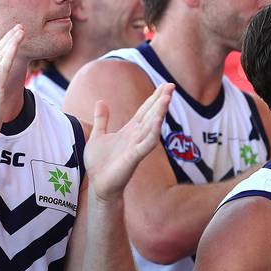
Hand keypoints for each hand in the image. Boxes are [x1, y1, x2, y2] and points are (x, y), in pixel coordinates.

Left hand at [83, 82, 173, 200]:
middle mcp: (136, 137)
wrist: (98, 185)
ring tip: (167, 98)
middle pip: (151, 115)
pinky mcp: (134, 157)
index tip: (164, 84)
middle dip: (161, 100)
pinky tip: (159, 121)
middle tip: (172, 85)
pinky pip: (147, 143)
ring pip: (152, 126)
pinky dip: (153, 132)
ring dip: (160, 112)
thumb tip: (101, 101)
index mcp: (129, 131)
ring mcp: (136, 147)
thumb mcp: (98, 136)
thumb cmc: (100, 164)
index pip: (144, 110)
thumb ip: (102, 120)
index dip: (154, 97)